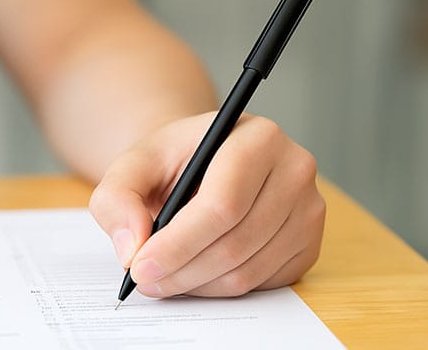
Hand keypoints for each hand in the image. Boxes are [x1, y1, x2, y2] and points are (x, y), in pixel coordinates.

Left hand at [89, 112, 324, 296]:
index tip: (140, 267)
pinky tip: (196, 272)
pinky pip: (263, 283)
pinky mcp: (308, 244)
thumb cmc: (171, 162)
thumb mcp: (132, 167)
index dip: (178, 244)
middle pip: (236, 242)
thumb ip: (117, 200)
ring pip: (248, 270)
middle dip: (181, 271)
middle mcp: (294, 169)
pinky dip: (220, 288)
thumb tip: (132, 248)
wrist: (203, 162)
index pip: (223, 203)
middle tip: (144, 280)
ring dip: (197, 284)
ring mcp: (309, 209)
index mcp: (257, 138)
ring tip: (163, 277)